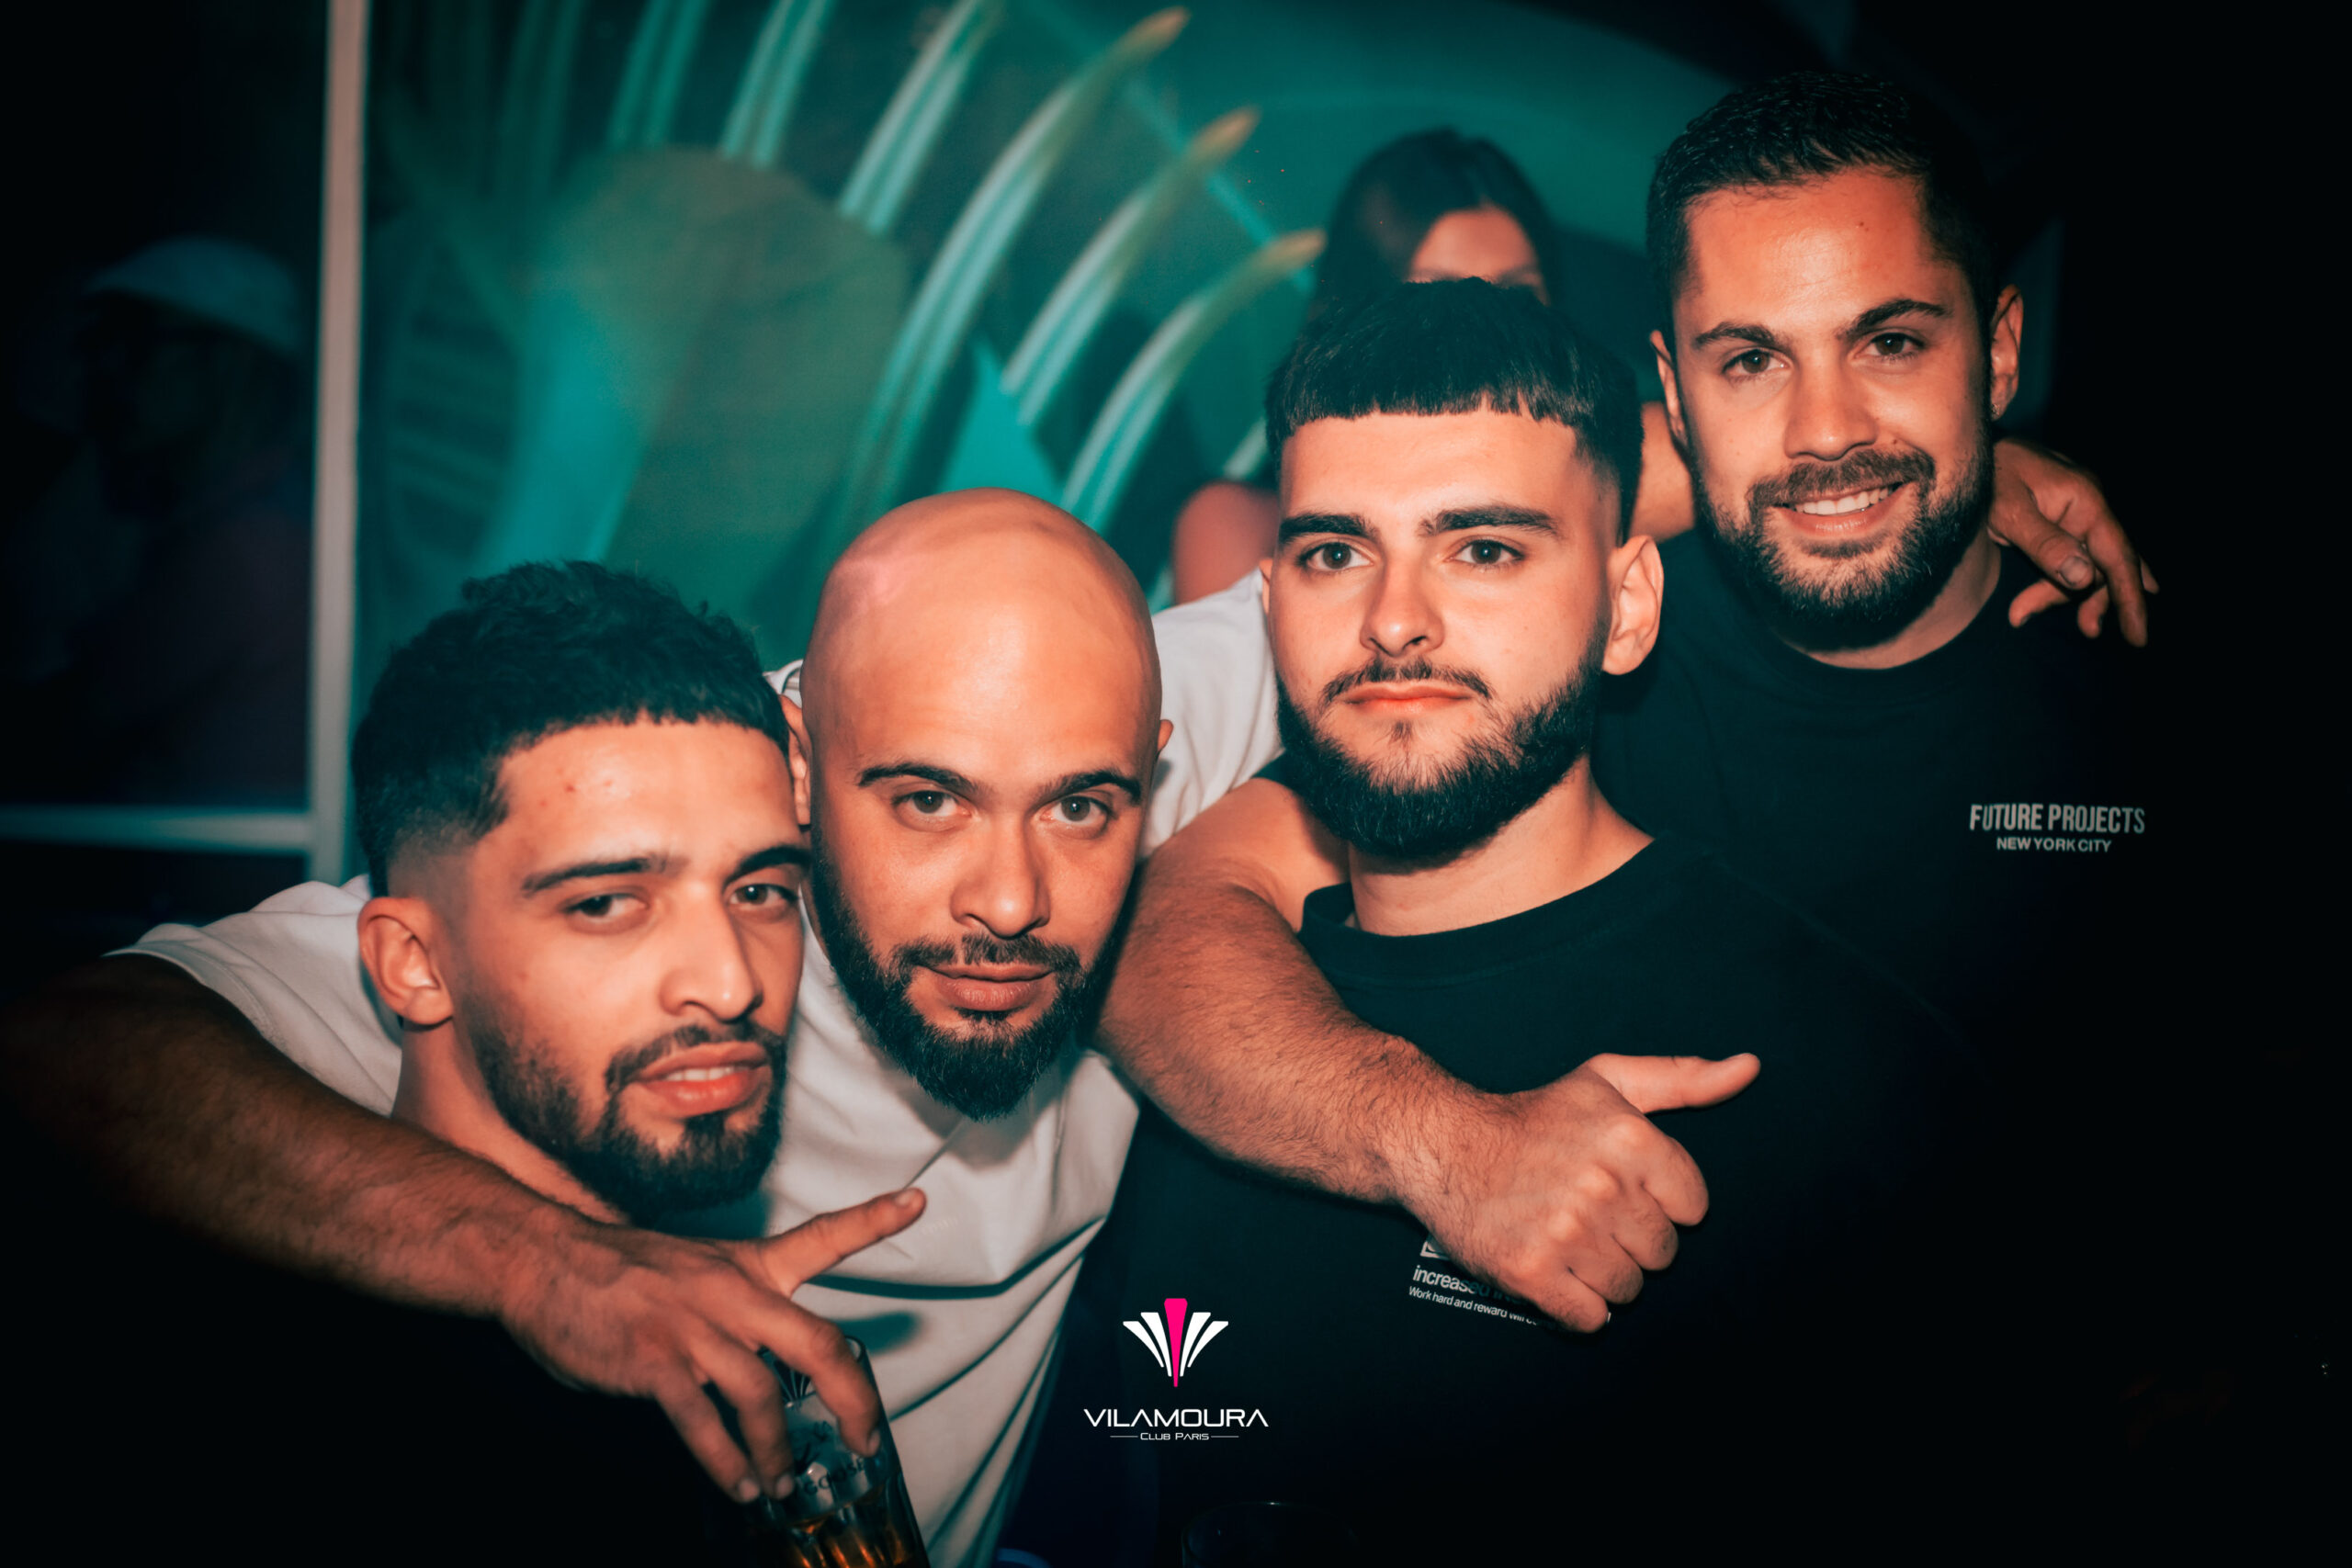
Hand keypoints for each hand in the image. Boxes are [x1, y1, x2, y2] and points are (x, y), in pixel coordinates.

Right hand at [497, 1188, 925, 1501]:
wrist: (543, 1260)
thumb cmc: (619, 1269)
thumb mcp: (695, 1266)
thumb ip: (739, 1303)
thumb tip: (769, 1359)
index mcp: (746, 1265)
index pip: (821, 1237)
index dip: (873, 1219)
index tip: (916, 1202)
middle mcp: (730, 1292)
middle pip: (816, 1345)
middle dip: (853, 1400)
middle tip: (866, 1441)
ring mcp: (692, 1327)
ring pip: (761, 1396)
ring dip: (777, 1450)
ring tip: (782, 1483)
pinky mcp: (653, 1362)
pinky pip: (702, 1423)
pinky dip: (726, 1462)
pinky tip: (739, 1484)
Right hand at [1402, 1054, 1758, 1331]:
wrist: (1441, 1144)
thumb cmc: (1534, 1117)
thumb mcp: (1607, 1082)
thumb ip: (1683, 1079)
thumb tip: (1749, 1068)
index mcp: (1630, 1138)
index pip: (1693, 1208)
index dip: (1659, 1201)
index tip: (1622, 1187)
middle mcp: (1602, 1185)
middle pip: (1662, 1253)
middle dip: (1630, 1240)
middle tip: (1588, 1214)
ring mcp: (1566, 1233)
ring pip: (1628, 1289)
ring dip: (1602, 1274)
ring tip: (1568, 1240)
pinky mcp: (1531, 1273)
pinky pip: (1589, 1318)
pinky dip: (1575, 1305)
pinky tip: (1553, 1271)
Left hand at [1989, 436, 2158, 645]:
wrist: (1972, 451)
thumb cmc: (1989, 475)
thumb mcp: (2009, 511)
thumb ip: (2045, 543)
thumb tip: (2083, 578)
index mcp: (2086, 500)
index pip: (2118, 556)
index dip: (2130, 597)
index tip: (2138, 636)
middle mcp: (2089, 506)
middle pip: (2105, 565)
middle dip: (2093, 599)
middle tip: (2086, 630)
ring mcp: (2077, 513)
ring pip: (2087, 565)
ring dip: (2062, 593)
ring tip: (2021, 612)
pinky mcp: (2061, 520)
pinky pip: (2072, 557)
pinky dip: (2059, 580)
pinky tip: (2053, 603)